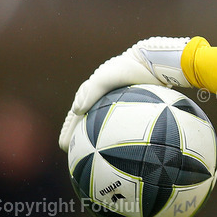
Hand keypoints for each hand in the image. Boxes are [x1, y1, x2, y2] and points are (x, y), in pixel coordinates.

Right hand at [58, 37, 190, 150]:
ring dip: (94, 135)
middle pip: (86, 120)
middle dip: (77, 135)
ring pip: (102, 122)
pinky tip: (121, 144)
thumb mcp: (104, 79)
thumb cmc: (126, 69)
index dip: (69, 130)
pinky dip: (116, 133)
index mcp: (91, 91)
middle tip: (73, 152)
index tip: (64, 145)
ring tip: (93, 151)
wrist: (151, 64)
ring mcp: (116, 101)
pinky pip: (121, 123)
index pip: (75, 115)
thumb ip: (90, 93)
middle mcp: (102, 97)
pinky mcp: (132, 104)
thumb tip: (76, 111)